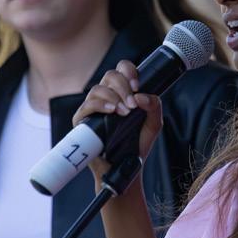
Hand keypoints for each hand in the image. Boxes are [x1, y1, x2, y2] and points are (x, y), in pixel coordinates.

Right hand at [71, 60, 162, 177]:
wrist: (126, 168)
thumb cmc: (137, 144)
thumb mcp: (154, 124)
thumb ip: (154, 106)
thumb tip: (141, 96)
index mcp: (122, 92)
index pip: (122, 69)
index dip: (129, 71)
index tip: (138, 86)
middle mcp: (107, 96)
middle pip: (110, 75)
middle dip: (123, 86)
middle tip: (133, 104)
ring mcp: (93, 108)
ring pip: (98, 89)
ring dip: (114, 97)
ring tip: (125, 112)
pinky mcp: (82, 121)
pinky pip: (87, 105)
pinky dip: (100, 105)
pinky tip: (112, 111)